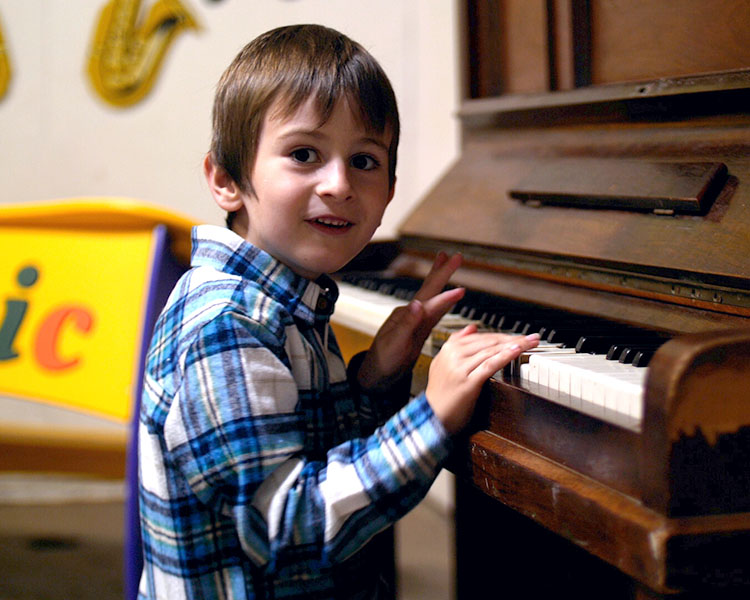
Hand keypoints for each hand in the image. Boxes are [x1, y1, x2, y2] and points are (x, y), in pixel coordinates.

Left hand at [357, 252, 464, 390]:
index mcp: (406, 316)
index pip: (429, 303)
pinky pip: (435, 311)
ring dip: (441, 280)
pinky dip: (443, 301)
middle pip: (430, 289)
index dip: (445, 298)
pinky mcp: (420, 330)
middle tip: (456, 255)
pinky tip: (448, 297)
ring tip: (448, 262)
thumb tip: (417, 304)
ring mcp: (416, 321)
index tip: (462, 291)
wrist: (379, 374)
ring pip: (433, 297)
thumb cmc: (383, 360)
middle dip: (443, 272)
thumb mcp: (394, 343)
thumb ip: (406, 324)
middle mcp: (412, 314)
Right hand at [426, 326, 539, 434]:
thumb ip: (456, 343)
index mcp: (449, 348)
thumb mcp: (443, 362)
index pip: (482, 337)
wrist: (432, 416)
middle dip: (513, 338)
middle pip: (489, 342)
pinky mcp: (467, 382)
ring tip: (531, 343)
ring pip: (491, 351)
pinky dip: (504, 356)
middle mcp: (453, 354)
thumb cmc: (441, 393)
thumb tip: (472, 327)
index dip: (503, 335)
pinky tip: (516, 351)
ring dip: (514, 345)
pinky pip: (489, 365)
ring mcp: (459, 367)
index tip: (519, 336)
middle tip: (533, 337)